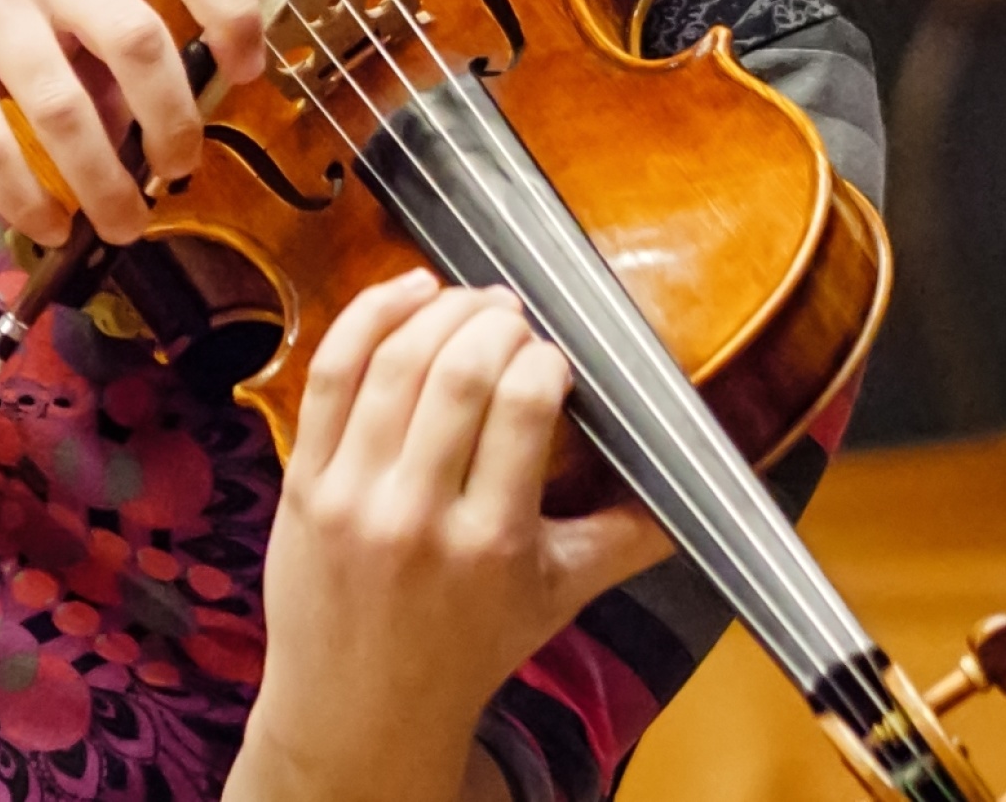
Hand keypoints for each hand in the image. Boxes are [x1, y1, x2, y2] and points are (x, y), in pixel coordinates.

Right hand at [0, 0, 263, 244]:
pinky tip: (48, 225)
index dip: (235, 11)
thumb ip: (104, 46)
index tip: (248, 72)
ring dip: (107, 183)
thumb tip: (156, 133)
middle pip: (139, 43)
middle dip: (174, 124)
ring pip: (67, 110)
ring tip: (125, 223)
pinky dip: (28, 200)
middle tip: (181, 171)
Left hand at [236, 271, 678, 801]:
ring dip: (438, 310)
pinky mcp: (302, 482)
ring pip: (394, 362)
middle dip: (495, 322)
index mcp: (492, 542)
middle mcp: (419, 515)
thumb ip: (627, 539)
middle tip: (514, 317)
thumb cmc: (465, 649)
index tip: (555, 357)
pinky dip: (367, 318)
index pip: (525, 406)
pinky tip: (405, 293)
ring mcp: (352, 496)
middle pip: (459, 372)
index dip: (545, 358)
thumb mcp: (557, 600)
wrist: (361, 712)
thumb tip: (704, 492)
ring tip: (469, 301)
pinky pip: (329, 375)